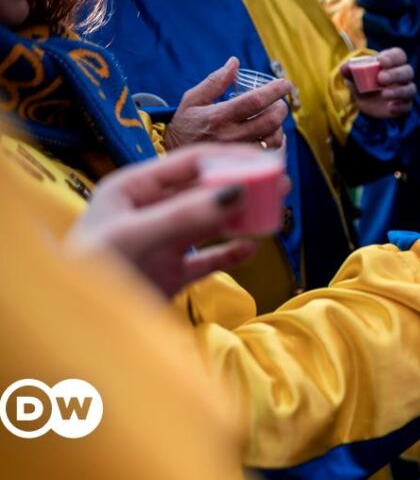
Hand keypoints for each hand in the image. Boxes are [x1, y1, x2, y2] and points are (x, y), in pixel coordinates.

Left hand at [66, 145, 291, 296]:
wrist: (71, 328)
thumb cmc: (88, 273)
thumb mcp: (134, 237)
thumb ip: (185, 215)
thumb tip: (236, 192)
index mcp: (133, 189)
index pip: (189, 163)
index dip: (229, 159)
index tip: (265, 160)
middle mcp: (150, 211)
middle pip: (205, 191)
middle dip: (242, 187)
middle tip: (279, 186)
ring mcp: (162, 243)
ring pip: (211, 223)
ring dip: (241, 219)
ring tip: (273, 215)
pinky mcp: (170, 274)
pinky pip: (207, 260)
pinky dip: (229, 254)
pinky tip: (250, 250)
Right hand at [165, 57, 291, 149]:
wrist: (175, 158)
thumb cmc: (185, 126)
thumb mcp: (193, 99)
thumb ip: (215, 81)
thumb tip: (234, 62)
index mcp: (219, 116)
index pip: (255, 101)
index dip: (275, 90)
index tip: (285, 83)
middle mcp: (231, 136)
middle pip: (270, 121)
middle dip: (281, 108)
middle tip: (280, 102)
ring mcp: (239, 154)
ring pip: (274, 140)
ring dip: (280, 127)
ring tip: (273, 119)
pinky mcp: (244, 166)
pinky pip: (271, 156)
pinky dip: (277, 144)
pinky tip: (272, 135)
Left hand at [340, 48, 415, 118]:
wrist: (364, 102)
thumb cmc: (362, 83)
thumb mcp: (354, 77)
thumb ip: (349, 71)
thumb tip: (345, 68)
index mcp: (392, 62)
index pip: (399, 55)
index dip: (392, 57)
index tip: (381, 62)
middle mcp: (402, 75)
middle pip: (407, 71)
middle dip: (395, 74)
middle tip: (381, 78)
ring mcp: (404, 90)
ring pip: (410, 89)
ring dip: (398, 91)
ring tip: (384, 94)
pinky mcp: (404, 105)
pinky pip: (408, 106)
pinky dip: (400, 107)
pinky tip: (390, 108)